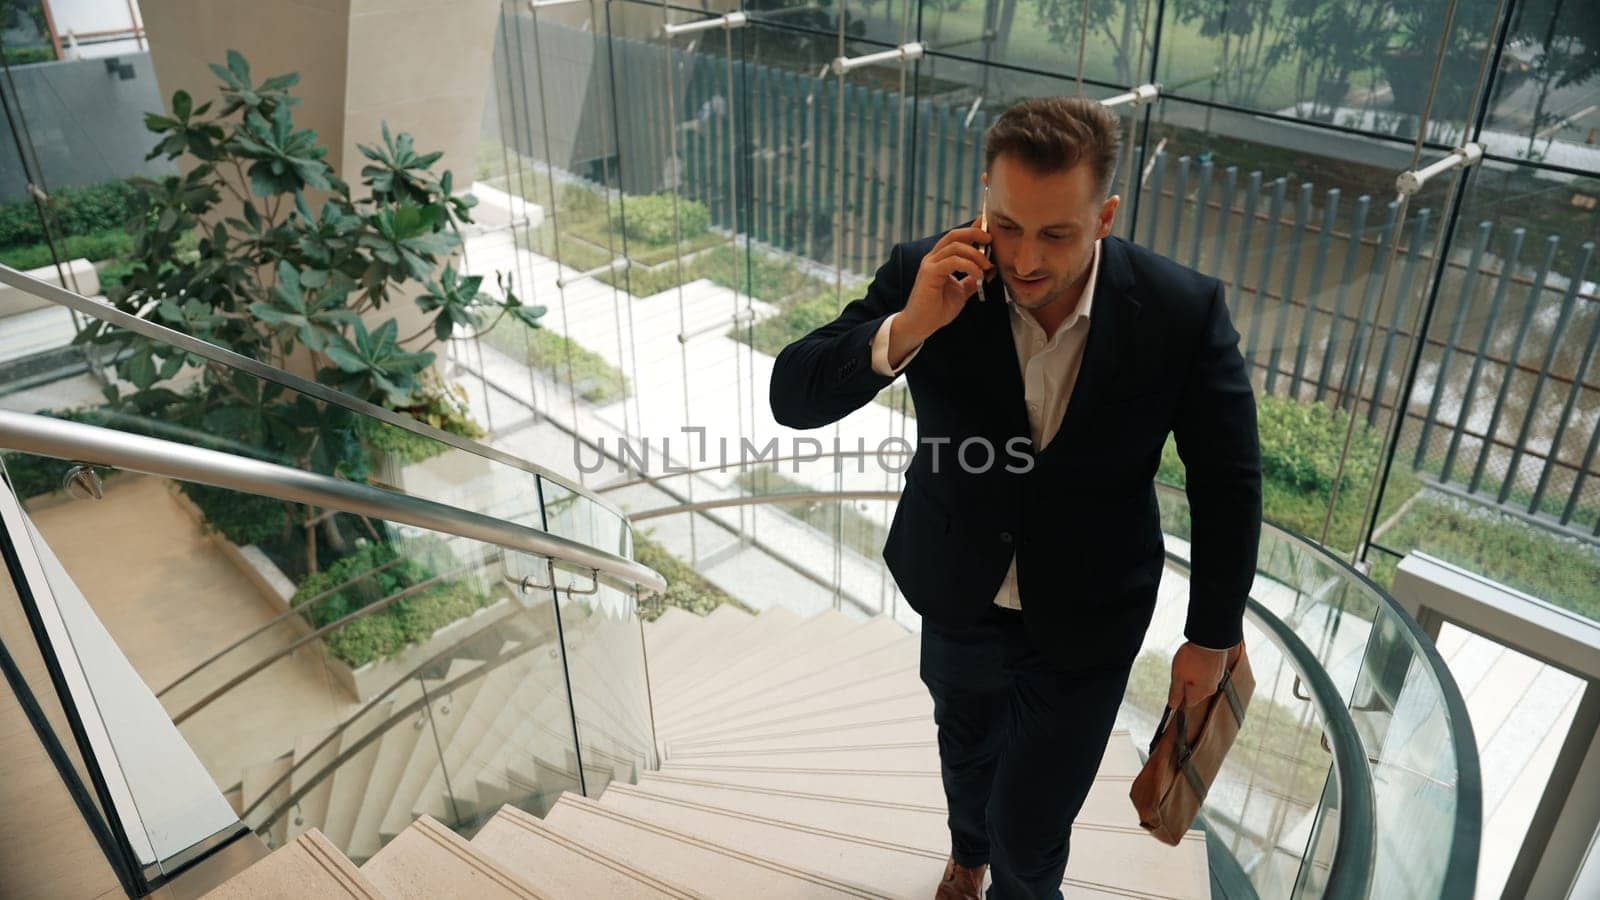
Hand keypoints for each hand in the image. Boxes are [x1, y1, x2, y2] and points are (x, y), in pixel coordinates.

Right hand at [898, 221, 994, 344]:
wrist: (920, 325)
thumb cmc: (936, 310)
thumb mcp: (961, 292)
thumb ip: (971, 280)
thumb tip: (988, 271)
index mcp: (940, 259)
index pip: (956, 237)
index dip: (972, 229)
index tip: (988, 227)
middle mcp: (933, 258)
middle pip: (955, 235)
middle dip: (975, 233)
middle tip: (990, 240)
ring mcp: (930, 264)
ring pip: (955, 246)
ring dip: (976, 254)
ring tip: (987, 266)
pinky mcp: (929, 273)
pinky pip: (953, 261)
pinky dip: (969, 266)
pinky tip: (978, 275)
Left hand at [1167, 641, 1230, 708]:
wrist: (1210, 637)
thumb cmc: (1193, 656)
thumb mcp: (1178, 676)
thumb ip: (1175, 692)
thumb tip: (1173, 706)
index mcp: (1202, 692)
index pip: (1188, 703)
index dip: (1179, 696)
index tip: (1174, 685)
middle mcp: (1212, 687)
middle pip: (1194, 692)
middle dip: (1186, 683)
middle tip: (1181, 669)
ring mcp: (1217, 677)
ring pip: (1200, 681)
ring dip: (1193, 674)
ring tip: (1189, 660)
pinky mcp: (1218, 666)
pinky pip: (1206, 671)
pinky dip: (1200, 666)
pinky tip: (1196, 657)